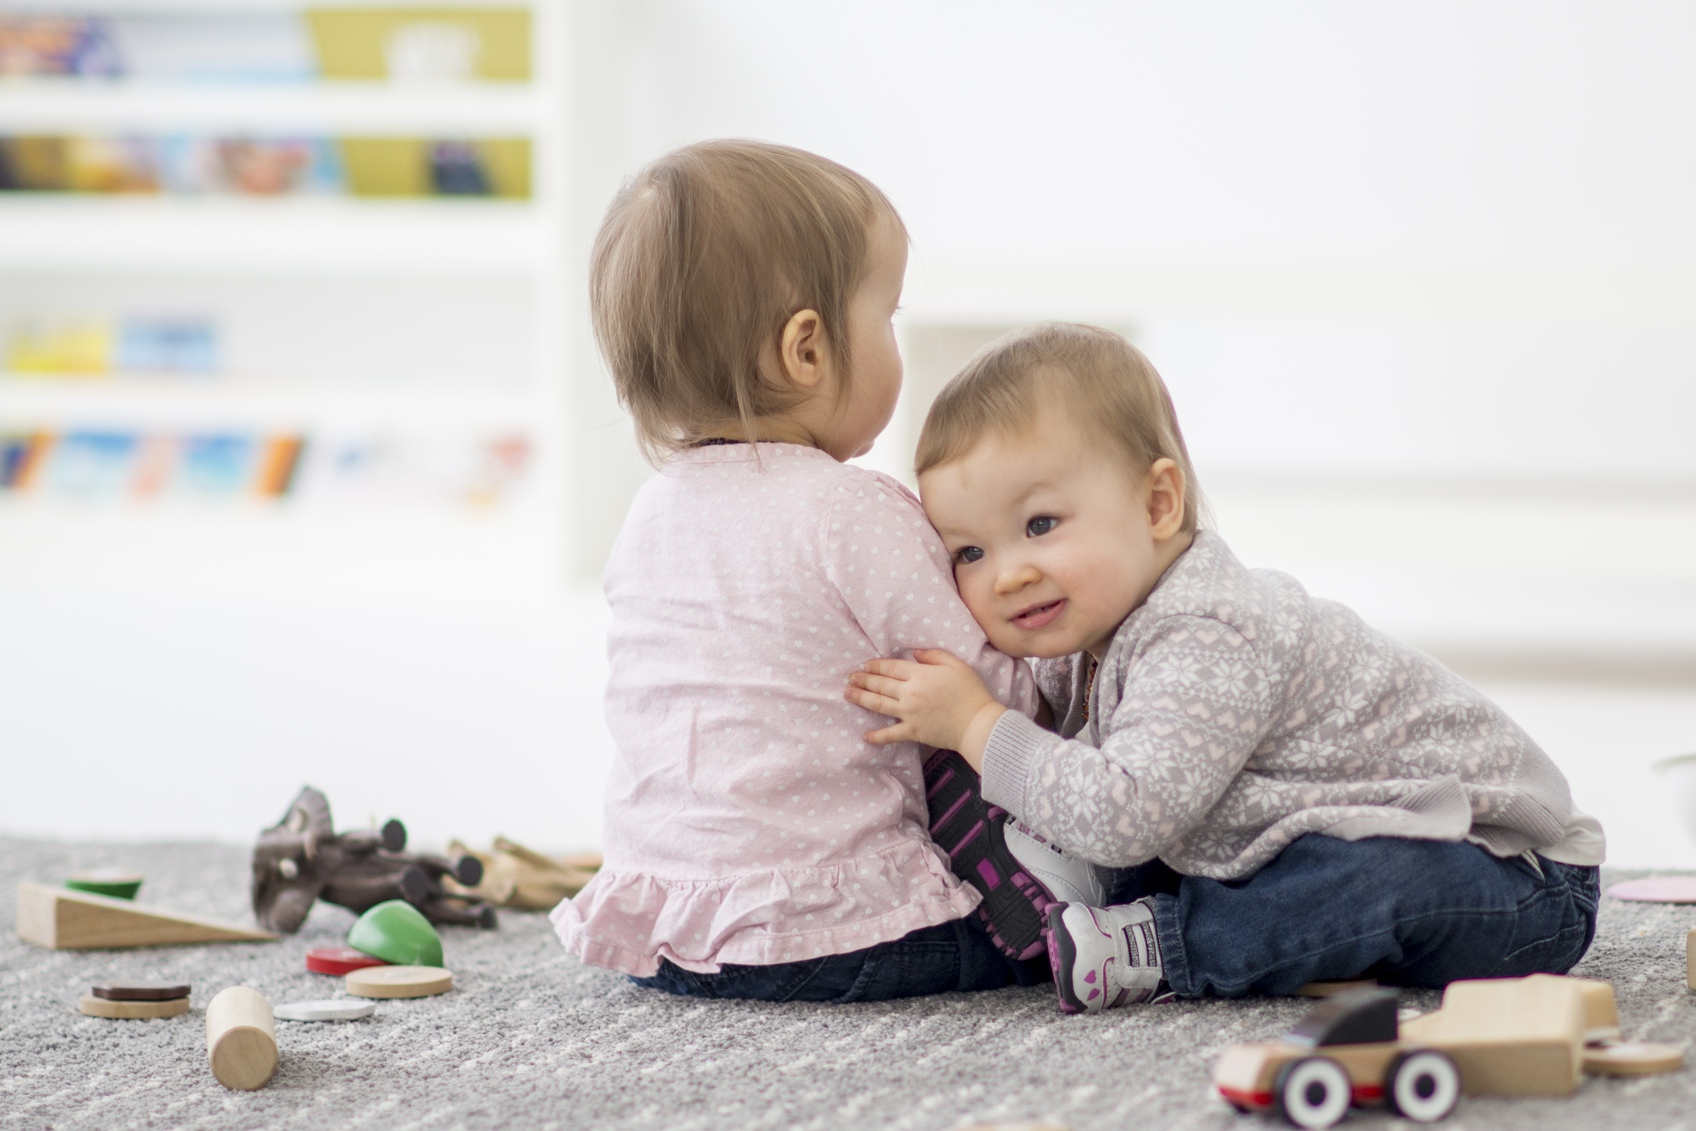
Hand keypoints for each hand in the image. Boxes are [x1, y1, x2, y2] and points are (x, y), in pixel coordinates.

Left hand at [844, 649, 1006, 767]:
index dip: (876, 665)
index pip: (891, 667)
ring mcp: (909, 714)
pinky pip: (890, 735)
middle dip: (863, 680)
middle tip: (850, 678)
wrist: (978, 724)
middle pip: (881, 684)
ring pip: (879, 704)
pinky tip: (865, 736)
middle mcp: (910, 693)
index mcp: (920, 675)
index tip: (865, 665)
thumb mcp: (956, 664)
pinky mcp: (913, 732)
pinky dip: (877, 736)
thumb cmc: (970, 692)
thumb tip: (914, 653)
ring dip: (861, 699)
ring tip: (847, 694)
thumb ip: (933, 655)